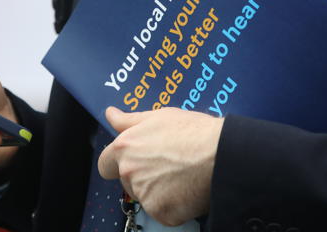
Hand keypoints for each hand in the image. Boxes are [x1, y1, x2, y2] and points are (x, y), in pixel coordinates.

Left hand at [98, 107, 223, 225]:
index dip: (118, 164)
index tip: (133, 162)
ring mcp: (144, 194)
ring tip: (181, 175)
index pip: (105, 164)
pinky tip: (187, 189)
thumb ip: (129, 120)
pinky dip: (174, 205)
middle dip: (142, 177)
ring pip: (146, 197)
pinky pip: (163, 212)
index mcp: (125, 148)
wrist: (221, 153)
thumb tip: (111, 115)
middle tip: (167, 167)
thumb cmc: (193, 132)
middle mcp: (129, 171)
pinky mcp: (160, 212)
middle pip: (127, 182)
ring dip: (159, 191)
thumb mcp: (159, 116)